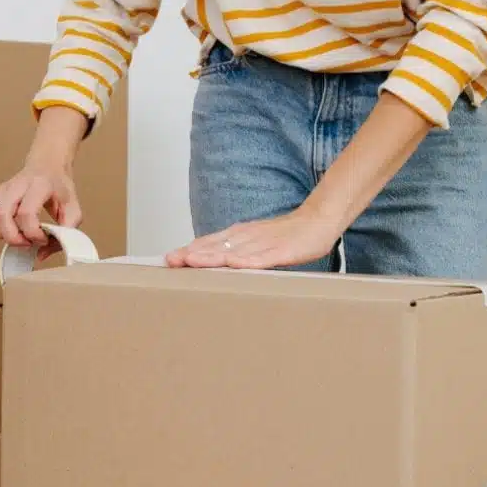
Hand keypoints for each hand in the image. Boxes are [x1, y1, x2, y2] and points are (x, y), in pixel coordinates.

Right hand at [0, 106, 87, 256]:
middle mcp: (16, 185)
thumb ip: (66, 233)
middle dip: (13, 237)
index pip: (26, 212)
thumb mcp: (73, 210)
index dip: (33, 233)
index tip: (43, 239)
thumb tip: (41, 254)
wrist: (47, 165)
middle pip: (2, 214)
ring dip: (0, 234)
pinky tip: (0, 231)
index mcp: (39, 186)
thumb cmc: (59, 189)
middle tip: (26, 242)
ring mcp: (1, 189)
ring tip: (16, 236)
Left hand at [166, 207, 342, 269]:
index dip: (188, 251)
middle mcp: (247, 237)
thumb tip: (214, 263)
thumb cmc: (287, 236)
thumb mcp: (256, 241)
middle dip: (191, 254)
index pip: (208, 243)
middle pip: (215, 247)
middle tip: (170, 261)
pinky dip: (246, 261)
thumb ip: (236, 250)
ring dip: (211, 257)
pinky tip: (233, 265)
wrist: (318, 220)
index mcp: (239, 235)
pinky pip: (262, 258)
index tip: (168, 259)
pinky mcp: (281, 251)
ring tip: (191, 262)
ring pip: (233, 251)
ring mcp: (263, 243)